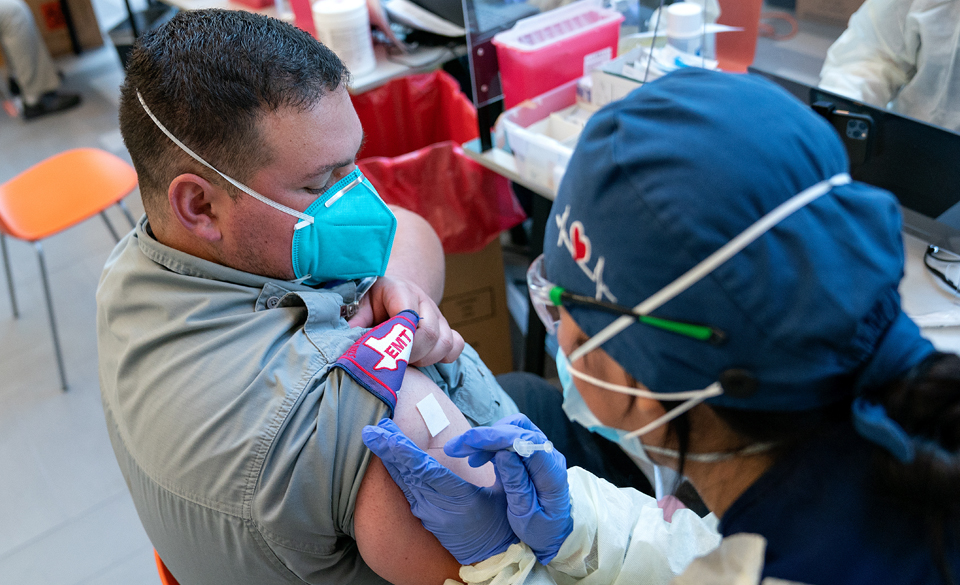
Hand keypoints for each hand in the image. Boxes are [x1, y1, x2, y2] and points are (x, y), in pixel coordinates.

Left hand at [348, 276, 463, 366]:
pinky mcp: (445, 328)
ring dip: (426, 359)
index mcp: (400, 290)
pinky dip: (444, 356)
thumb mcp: (357, 307)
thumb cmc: (368, 302)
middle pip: (431, 332)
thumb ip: (353, 322)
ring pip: (445, 342)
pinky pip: (456, 345)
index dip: (399, 337)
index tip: (384, 350)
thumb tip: (343, 344)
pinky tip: (424, 359)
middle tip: (393, 361)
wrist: (385, 293)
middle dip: (412, 354)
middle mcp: (423, 301)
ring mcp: (437, 315)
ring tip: (405, 362)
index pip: (409, 314)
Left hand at [362, 418, 518, 564]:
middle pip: (409, 473)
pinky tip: (388, 459)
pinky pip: (408, 491)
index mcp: (460, 498)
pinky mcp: (425, 517)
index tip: (388, 434)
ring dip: (389, 458)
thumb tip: (498, 442)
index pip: (426, 470)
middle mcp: (438, 507)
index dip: (405, 452)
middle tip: (371, 429)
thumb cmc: (504, 523)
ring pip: (404, 481)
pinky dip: (396, 472)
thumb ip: (502, 466)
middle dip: (389, 449)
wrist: (492, 558)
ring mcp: (429, 513)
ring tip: (374, 437)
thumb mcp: (508, 493)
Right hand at [445, 414, 572, 563]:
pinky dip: (490, 445)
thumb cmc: (541, 530)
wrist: (554, 535)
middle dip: (485, 435)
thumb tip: (504, 453)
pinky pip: (510, 440)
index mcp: (551, 472)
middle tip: (457, 447)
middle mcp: (548, 457)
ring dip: (486, 439)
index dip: (496, 437)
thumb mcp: (526, 514)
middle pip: (517, 429)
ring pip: (512, 430)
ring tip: (464, 454)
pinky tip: (476, 459)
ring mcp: (540, 454)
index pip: (525, 441)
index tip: (470, 441)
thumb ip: (517, 483)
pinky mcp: (530, 455)